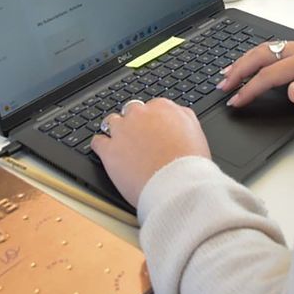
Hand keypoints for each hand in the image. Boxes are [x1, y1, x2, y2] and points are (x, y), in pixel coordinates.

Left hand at [91, 98, 210, 208]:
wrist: (178, 185)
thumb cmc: (190, 164)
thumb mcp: (196, 132)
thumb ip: (183, 118)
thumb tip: (177, 114)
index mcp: (163, 108)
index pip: (151, 107)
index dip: (151, 120)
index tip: (152, 130)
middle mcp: (141, 115)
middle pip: (131, 111)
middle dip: (133, 122)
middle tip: (138, 138)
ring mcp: (122, 131)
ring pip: (111, 122)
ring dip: (116, 132)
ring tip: (121, 145)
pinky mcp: (109, 150)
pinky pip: (97, 141)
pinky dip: (101, 146)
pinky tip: (107, 153)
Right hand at [220, 39, 293, 110]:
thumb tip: (292, 91)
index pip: (269, 74)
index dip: (250, 88)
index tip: (236, 100)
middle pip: (261, 54)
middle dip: (238, 69)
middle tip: (221, 84)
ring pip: (266, 48)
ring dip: (245, 60)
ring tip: (228, 72)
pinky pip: (275, 48)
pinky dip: (258, 56)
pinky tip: (253, 63)